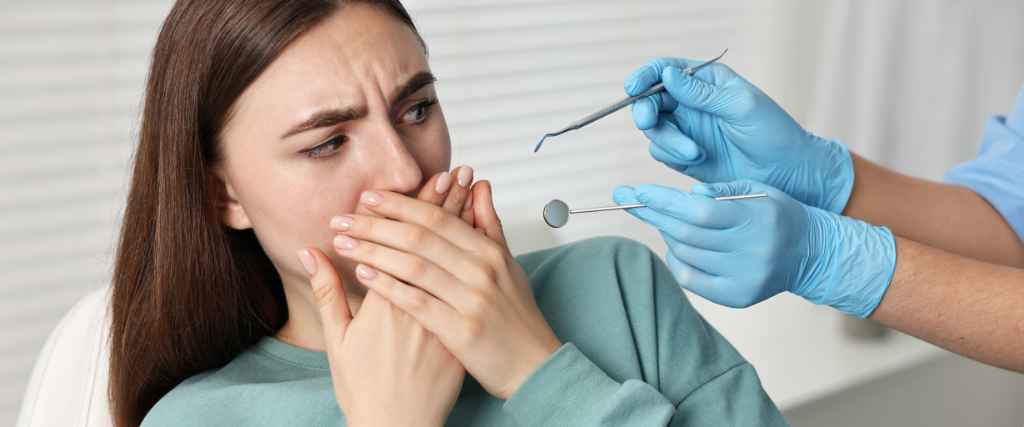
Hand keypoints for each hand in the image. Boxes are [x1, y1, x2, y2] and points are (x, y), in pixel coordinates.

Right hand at [288, 167, 475, 426]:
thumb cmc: (365, 388)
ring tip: (473, 194)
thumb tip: (309, 252)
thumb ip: (326, 291)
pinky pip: (471, 287)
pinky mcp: (460, 335)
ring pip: (457, 262)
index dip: (420, 206)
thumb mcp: (337, 340)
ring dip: (465, 224)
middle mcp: (419, 304)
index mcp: (386, 301)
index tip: (433, 177)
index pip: (406, 240)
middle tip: (457, 173)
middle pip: (436, 243)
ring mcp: (443, 319)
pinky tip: (483, 240)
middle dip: (447, 204)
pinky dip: (477, 260)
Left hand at [329, 182, 562, 398]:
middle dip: (375, 224)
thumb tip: (479, 184)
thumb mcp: (508, 264)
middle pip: (419, 237)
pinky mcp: (461, 330)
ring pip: (413, 266)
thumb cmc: (517, 316)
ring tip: (343, 243)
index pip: (437, 218)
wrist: (534, 365)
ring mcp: (471, 300)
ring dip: (373, 251)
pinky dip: (387, 285)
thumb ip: (489, 223)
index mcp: (489, 252)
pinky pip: (416, 302)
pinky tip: (362, 275)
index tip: (369, 197)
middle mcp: (481, 271)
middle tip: (342, 218)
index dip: (400, 205)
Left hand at [613, 180, 896, 317]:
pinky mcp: (738, 298)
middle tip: (630, 198)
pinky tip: (678, 246)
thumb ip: (721, 189)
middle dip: (654, 214)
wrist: (811, 252)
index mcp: (757, 219)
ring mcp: (744, 278)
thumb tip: (686, 196)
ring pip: (685, 255)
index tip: (636, 190)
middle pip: (687, 235)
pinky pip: (691, 279)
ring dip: (667, 234)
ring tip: (666, 219)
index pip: (700, 212)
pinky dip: (677, 259)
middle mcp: (752, 252)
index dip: (664, 201)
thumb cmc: (776, 213)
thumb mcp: (757, 189)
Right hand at [624, 57, 853, 212]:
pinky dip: (671, 155)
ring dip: (667, 140)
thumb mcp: (741, 106)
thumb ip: (702, 93)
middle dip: (646, 112)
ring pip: (653, 129)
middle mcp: (692, 103)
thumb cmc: (774, 134)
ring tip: (695, 152)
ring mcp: (687, 130)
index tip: (634, 88)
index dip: (645, 76)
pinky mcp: (684, 157)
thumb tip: (667, 75)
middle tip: (650, 123)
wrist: (787, 174)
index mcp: (706, 81)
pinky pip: (661, 152)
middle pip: (650, 100)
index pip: (665, 70)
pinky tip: (697, 159)